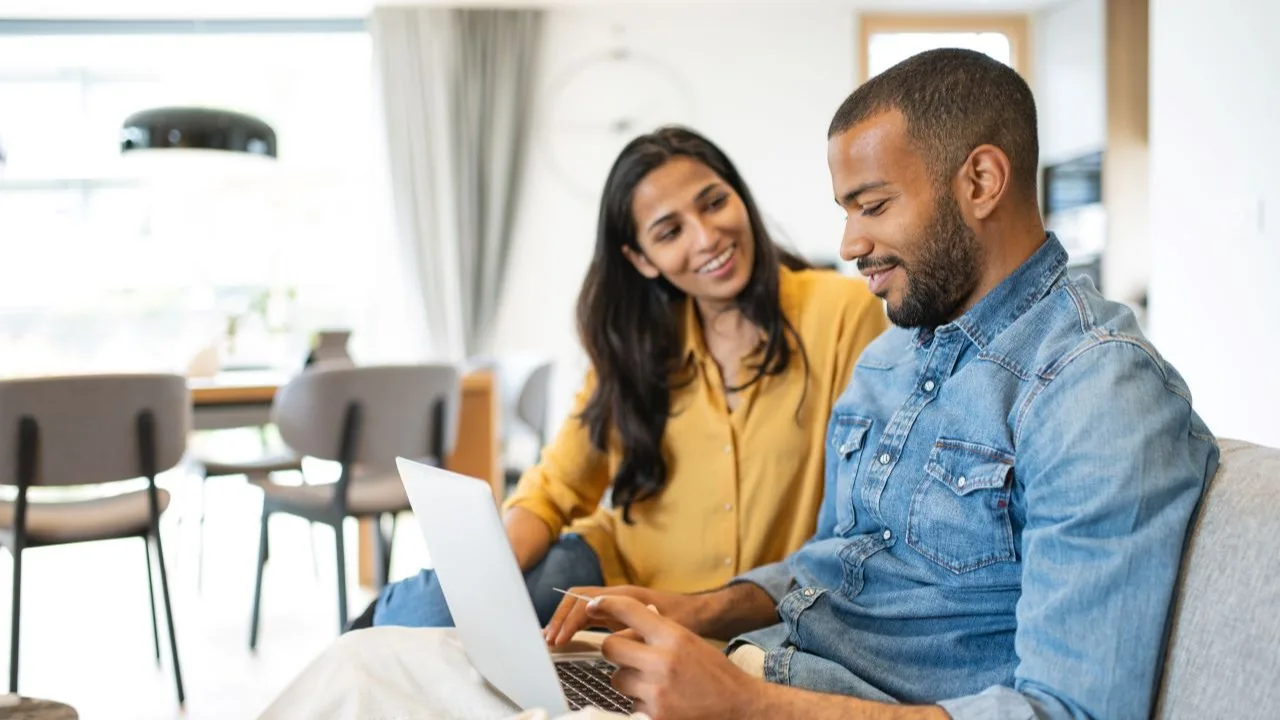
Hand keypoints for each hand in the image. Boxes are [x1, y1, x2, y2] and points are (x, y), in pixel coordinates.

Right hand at [543, 585, 701, 646]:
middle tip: (549, 640)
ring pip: (581, 605)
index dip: (569, 621)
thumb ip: (635, 634)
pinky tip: (569, 637)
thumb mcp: (661, 629)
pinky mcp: (620, 613)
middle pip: (577, 598)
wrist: (702, 613)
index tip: (560, 639)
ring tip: (552, 639)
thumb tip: (611, 644)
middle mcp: (618, 596)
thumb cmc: (686, 618)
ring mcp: (618, 603)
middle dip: (560, 618)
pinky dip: (576, 624)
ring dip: (565, 620)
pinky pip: (591, 614)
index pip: (585, 601)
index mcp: (625, 596)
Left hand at [589, 595, 762, 719]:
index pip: (629, 610)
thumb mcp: (690, 642)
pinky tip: (663, 704)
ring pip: (617, 680)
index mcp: (674, 636)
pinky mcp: (654, 717)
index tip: (593, 604)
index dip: (605, 603)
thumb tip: (630, 619)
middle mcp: (662, 661)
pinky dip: (641, 705)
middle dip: (616, 652)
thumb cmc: (715, 674)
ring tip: (654, 685)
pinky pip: (630, 705)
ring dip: (628, 682)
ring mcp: (656, 692)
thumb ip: (661, 632)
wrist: (741, 707)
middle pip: (610, 647)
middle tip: (628, 658)